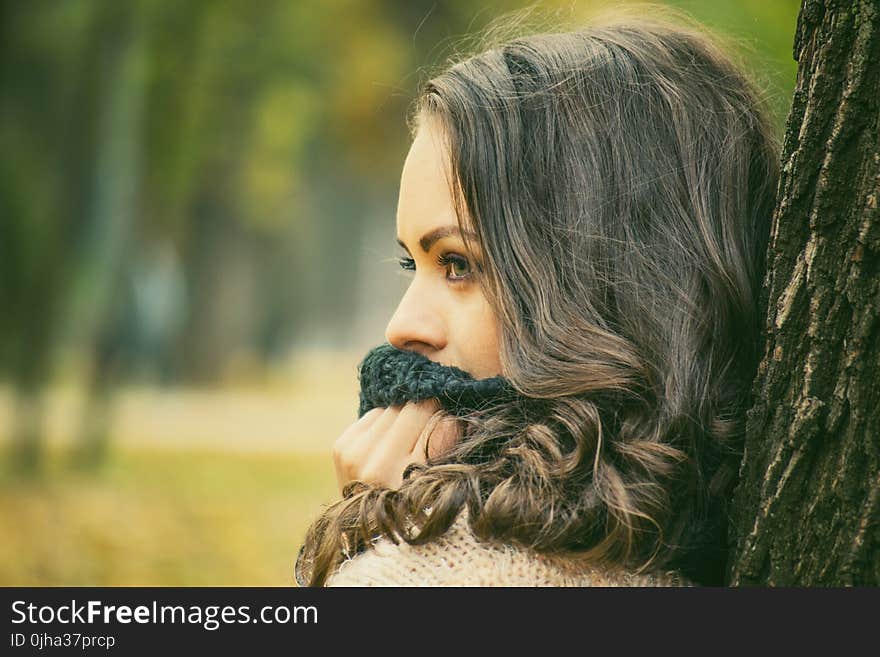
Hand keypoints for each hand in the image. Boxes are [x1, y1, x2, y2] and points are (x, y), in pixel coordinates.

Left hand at [332, 400, 459, 494]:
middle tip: (426, 432)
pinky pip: (372, 415)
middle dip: (420, 413)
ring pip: (389, 409)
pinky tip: (386, 445)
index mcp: (400, 473)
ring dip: (400, 418)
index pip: (424, 414)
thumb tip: (445, 410)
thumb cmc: (413, 504)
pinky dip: (383, 424)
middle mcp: (372, 463)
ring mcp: (352, 454)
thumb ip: (445, 441)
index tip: (446, 416)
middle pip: (405, 408)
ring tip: (405, 443)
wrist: (369, 526)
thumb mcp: (438, 479)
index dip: (438, 410)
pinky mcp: (341, 447)